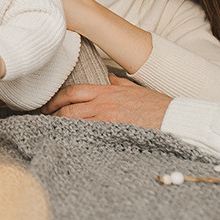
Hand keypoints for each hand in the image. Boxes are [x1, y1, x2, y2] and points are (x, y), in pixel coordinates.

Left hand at [42, 74, 170, 129]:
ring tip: (52, 132)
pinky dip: (76, 138)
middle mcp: (103, 104)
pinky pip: (88, 136)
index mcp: (106, 91)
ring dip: (61, 128)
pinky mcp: (113, 134)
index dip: (56, 99)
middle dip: (53, 115)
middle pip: (68, 109)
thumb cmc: (156, 105)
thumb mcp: (134, 88)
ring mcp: (107, 120)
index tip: (49, 105)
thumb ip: (117, 83)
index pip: (73, 92)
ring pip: (75, 124)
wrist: (174, 119)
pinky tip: (70, 142)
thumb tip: (107, 77)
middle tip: (46, 120)